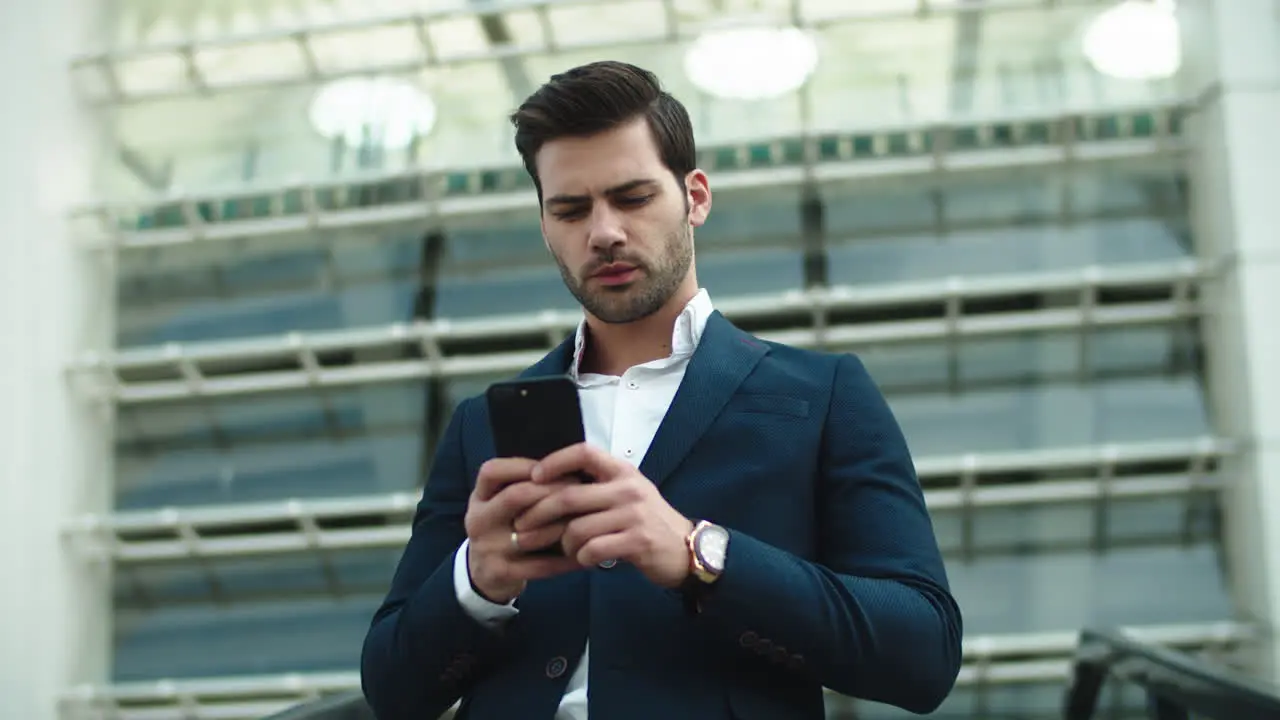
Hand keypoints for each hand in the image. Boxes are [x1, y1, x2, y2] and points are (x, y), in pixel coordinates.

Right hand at [464, 458, 579, 602]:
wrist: (484, 573)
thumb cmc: (504, 528)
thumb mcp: (501, 504)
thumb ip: (524, 486)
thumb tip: (568, 465)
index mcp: (479, 498)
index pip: (492, 472)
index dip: (523, 466)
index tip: (554, 466)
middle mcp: (478, 520)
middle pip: (515, 496)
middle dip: (552, 491)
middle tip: (582, 490)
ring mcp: (487, 548)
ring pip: (532, 532)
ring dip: (564, 525)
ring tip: (590, 519)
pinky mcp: (500, 572)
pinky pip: (540, 565)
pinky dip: (565, 559)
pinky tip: (584, 552)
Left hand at [513, 443, 695, 588]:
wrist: (684, 549)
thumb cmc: (646, 520)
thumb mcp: (626, 493)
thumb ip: (596, 486)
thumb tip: (546, 485)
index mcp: (622, 471)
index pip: (584, 452)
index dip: (555, 461)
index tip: (534, 476)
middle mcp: (628, 488)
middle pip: (569, 496)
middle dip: (538, 514)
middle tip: (521, 528)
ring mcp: (634, 515)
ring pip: (577, 529)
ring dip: (563, 544)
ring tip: (565, 549)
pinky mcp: (638, 541)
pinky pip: (593, 549)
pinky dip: (582, 558)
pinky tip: (585, 559)